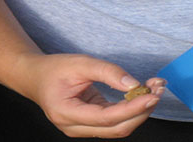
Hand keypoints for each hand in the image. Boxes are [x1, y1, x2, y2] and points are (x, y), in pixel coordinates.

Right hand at [11, 53, 166, 138]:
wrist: (34, 77)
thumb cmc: (53, 69)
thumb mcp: (80, 63)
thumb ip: (107, 72)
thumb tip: (134, 84)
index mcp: (66, 112)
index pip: (106, 117)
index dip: (132, 108)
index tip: (151, 94)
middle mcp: (73, 127)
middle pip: (117, 129)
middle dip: (141, 111)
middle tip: (158, 90)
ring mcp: (81, 129)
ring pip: (118, 128)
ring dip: (139, 112)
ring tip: (154, 90)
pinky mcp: (89, 125)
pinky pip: (114, 123)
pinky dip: (130, 110)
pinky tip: (142, 95)